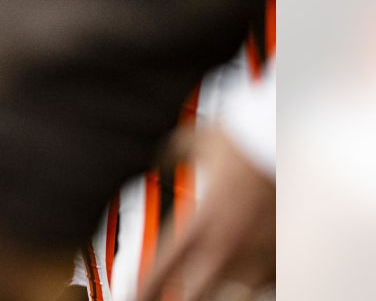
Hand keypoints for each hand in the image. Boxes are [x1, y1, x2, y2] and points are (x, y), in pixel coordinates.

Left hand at [139, 127, 274, 300]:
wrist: (292, 142)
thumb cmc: (248, 140)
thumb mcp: (198, 140)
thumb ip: (173, 155)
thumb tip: (164, 160)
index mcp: (199, 221)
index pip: (161, 269)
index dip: (143, 288)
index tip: (133, 296)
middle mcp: (227, 245)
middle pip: (193, 295)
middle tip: (165, 300)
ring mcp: (257, 257)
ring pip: (232, 297)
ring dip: (216, 296)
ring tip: (207, 291)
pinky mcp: (283, 259)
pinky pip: (265, 286)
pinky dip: (253, 285)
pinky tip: (245, 282)